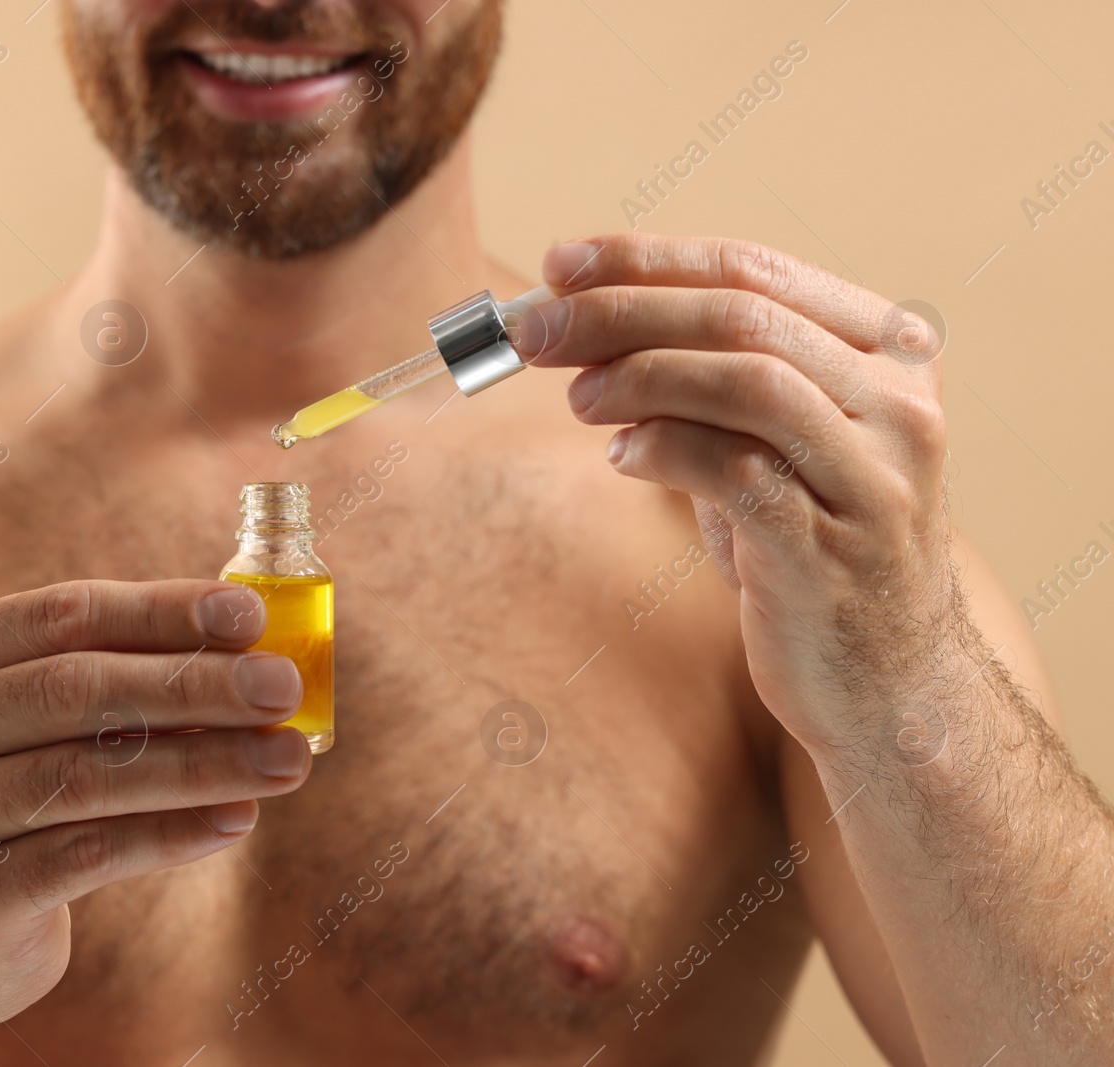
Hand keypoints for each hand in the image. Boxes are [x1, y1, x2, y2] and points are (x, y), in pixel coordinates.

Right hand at [0, 579, 310, 1032]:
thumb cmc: (17, 795)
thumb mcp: (41, 723)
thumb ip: (122, 679)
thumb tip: (254, 654)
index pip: (64, 615)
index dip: (161, 610)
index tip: (249, 614)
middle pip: (75, 691)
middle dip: (193, 685)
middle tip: (283, 687)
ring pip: (85, 777)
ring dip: (201, 764)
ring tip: (286, 760)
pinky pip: (85, 856)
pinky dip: (170, 836)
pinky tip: (236, 820)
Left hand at [516, 233, 954, 747]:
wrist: (886, 679)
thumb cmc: (806, 546)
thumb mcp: (765, 443)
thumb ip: (698, 378)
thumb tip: (578, 322)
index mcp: (889, 350)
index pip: (754, 269)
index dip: (647, 260)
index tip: (559, 266)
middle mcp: (899, 403)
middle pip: (742, 317)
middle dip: (621, 312)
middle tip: (535, 331)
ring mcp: (875, 475)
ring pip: (748, 382)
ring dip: (640, 376)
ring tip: (578, 398)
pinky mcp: (835, 548)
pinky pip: (737, 472)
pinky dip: (664, 448)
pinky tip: (622, 456)